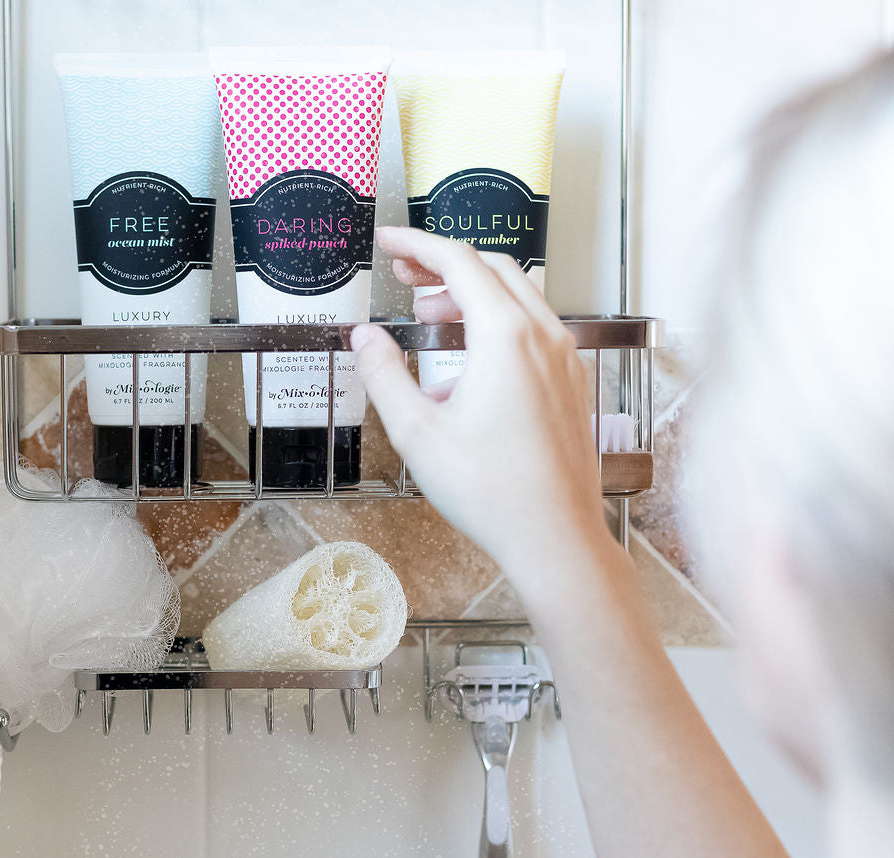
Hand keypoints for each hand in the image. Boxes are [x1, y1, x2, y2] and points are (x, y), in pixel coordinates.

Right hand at [351, 226, 607, 582]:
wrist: (555, 538)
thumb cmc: (490, 491)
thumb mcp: (417, 433)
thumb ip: (384, 376)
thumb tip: (364, 338)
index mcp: (506, 336)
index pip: (458, 262)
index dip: (417, 245)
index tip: (387, 242)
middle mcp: (544, 337)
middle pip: (492, 271)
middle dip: (444, 266)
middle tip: (403, 277)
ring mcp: (565, 361)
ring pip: (517, 300)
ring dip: (471, 296)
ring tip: (428, 318)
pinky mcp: (572, 386)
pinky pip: (533, 335)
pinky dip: (496, 328)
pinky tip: (464, 369)